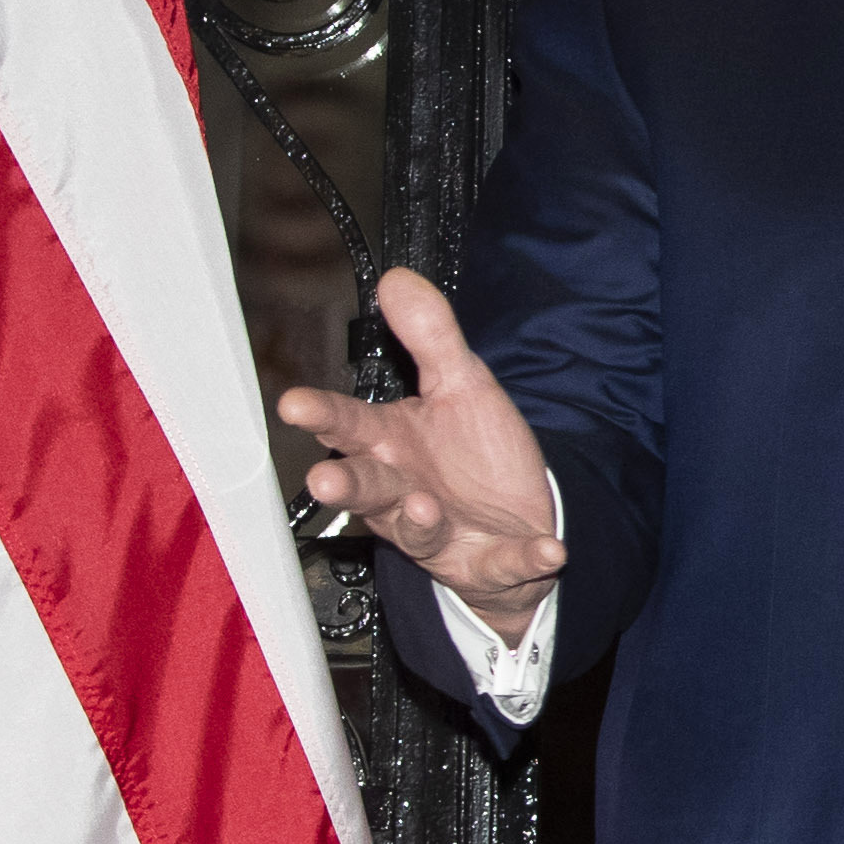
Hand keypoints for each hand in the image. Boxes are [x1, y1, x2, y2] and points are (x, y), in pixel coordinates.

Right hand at [274, 268, 565, 632]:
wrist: (515, 519)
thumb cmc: (472, 454)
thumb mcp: (461, 384)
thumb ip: (429, 336)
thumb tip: (397, 279)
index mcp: (389, 444)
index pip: (348, 424)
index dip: (321, 414)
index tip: (294, 403)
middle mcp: (402, 493)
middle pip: (366, 487)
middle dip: (345, 484)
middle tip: (326, 479)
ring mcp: (439, 534)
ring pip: (416, 531)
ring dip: (417, 522)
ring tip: (422, 507)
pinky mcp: (484, 563)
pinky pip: (503, 564)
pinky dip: (524, 558)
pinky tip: (548, 549)